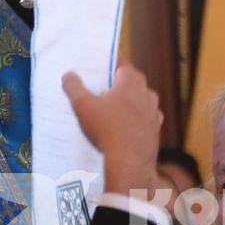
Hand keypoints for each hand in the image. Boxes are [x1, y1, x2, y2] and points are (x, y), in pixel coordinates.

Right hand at [64, 64, 161, 196]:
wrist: (130, 160)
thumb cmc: (107, 127)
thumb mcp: (83, 105)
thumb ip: (74, 87)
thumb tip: (69, 75)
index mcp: (132, 80)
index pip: (120, 63)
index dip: (108, 65)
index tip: (97, 69)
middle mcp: (147, 92)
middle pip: (130, 82)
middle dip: (117, 85)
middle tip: (100, 91)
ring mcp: (154, 112)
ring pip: (139, 102)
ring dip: (127, 104)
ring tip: (110, 112)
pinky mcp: (156, 130)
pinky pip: (144, 120)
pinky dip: (134, 121)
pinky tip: (122, 129)